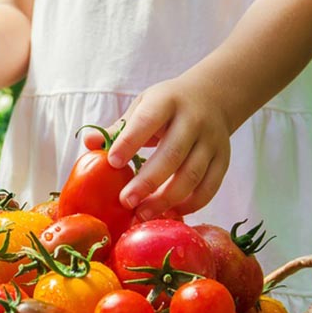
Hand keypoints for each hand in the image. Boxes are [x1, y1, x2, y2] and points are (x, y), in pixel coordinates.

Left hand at [106, 77, 231, 219]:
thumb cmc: (166, 107)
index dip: (130, 142)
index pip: (148, 121)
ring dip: (166, 199)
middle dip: (147, 181)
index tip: (112, 163)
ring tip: (142, 214)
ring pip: (192, 175)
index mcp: (167, 102)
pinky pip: (209, 187)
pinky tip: (169, 213)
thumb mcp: (142, 107)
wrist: (212, 98)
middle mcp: (193, 120)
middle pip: (172, 154)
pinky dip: (190, 204)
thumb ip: (118, 128)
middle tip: (125, 201)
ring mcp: (211, 141)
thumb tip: (88, 142)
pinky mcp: (223, 160)